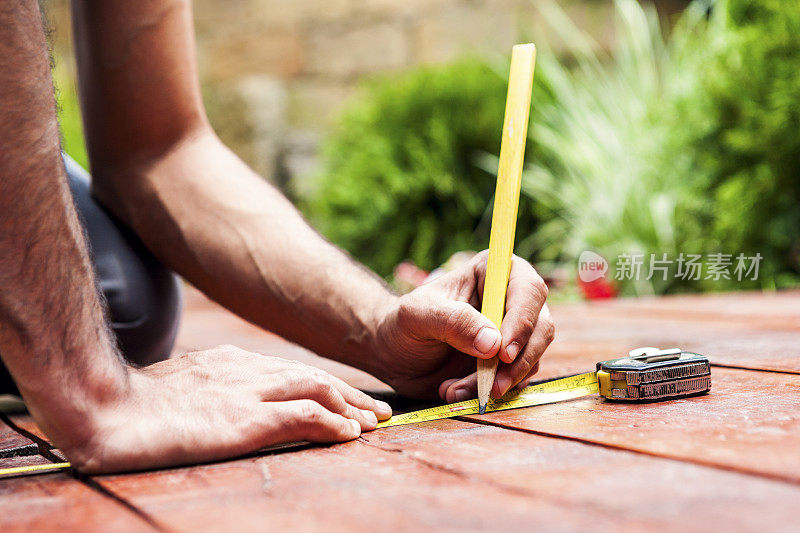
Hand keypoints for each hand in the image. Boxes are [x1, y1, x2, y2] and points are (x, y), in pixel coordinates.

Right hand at [66, 345, 391, 472]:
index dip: (325, 384)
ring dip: (351, 407)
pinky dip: (332, 423)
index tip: (347, 399)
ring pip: (318, 389)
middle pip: (313, 375)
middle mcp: (246, 369)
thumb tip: (223, 402)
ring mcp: (247, 392)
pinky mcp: (244, 418)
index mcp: (230, 361)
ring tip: (373, 425)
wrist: (104, 406)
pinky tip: (349, 435)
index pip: (291, 370)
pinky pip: (303, 416)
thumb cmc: (132, 403)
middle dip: (350, 393)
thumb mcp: (180, 386)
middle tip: (377, 411)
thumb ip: (209, 388)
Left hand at [375, 251, 553, 400]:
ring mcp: (512, 332)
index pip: (527, 290)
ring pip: (532, 357)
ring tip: (454, 389)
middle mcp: (509, 299)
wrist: (394, 354)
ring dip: (500, 381)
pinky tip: (454, 391)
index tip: (504, 353)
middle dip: (519, 361)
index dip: (523, 321)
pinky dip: (490, 391)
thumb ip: (453, 322)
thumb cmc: (403, 323)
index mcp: (492, 273)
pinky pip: (516, 379)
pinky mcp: (508, 361)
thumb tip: (494, 343)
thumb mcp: (418, 316)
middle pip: (541, 326)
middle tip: (492, 386)